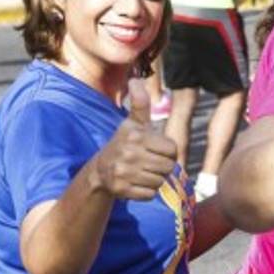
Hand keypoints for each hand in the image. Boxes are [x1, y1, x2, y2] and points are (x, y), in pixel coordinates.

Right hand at [92, 79, 178, 199]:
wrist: (101, 170)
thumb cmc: (125, 143)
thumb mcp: (133, 123)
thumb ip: (140, 103)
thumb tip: (135, 79)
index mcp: (136, 135)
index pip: (172, 149)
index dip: (168, 152)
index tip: (156, 150)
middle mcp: (129, 153)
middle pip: (168, 167)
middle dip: (162, 167)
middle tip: (150, 163)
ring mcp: (124, 173)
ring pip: (159, 181)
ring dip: (154, 179)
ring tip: (142, 172)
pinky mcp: (122, 190)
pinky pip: (150, 194)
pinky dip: (147, 191)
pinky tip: (136, 183)